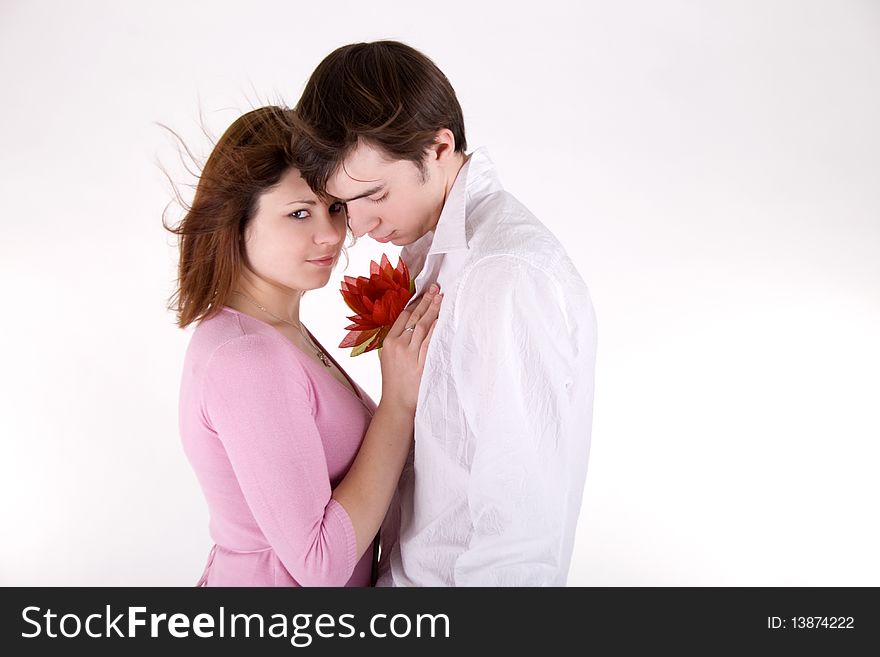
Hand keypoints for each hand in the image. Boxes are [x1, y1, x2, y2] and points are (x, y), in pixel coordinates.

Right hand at [379, 283, 442, 412]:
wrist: (397, 403)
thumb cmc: (394, 381)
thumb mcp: (388, 358)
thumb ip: (397, 341)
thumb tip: (410, 325)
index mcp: (388, 342)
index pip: (402, 317)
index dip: (414, 304)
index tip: (423, 294)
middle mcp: (398, 346)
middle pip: (414, 318)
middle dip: (426, 301)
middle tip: (436, 288)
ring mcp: (410, 355)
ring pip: (422, 327)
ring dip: (433, 310)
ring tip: (441, 297)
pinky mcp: (421, 364)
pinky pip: (430, 342)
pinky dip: (436, 329)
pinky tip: (441, 319)